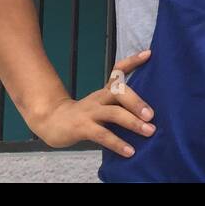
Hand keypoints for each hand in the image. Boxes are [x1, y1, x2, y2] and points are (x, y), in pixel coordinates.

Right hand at [29, 50, 156, 156]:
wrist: (51, 123)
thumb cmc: (84, 115)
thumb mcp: (101, 104)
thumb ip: (119, 104)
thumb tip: (148, 111)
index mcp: (104, 91)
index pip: (118, 70)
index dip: (132, 61)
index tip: (149, 53)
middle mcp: (99, 98)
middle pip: (119, 92)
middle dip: (137, 102)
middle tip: (152, 115)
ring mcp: (90, 112)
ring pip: (114, 113)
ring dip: (133, 123)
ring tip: (149, 131)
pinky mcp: (82, 128)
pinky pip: (103, 135)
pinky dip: (118, 144)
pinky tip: (130, 152)